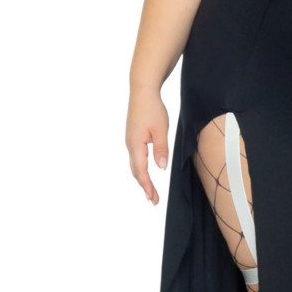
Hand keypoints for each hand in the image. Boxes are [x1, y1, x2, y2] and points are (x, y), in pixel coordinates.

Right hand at [126, 88, 168, 205]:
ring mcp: (130, 141)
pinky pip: (136, 157)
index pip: (141, 172)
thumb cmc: (153, 109)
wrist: (142, 92)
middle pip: (136, 171)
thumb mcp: (161, 129)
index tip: (153, 199)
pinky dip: (140, 168)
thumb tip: (161, 168)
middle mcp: (130, 145)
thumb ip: (161, 149)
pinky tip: (146, 170)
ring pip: (135, 164)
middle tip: (153, 199)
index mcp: (136, 145)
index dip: (147, 186)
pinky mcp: (132, 136)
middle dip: (144, 186)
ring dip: (142, 178)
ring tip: (150, 190)